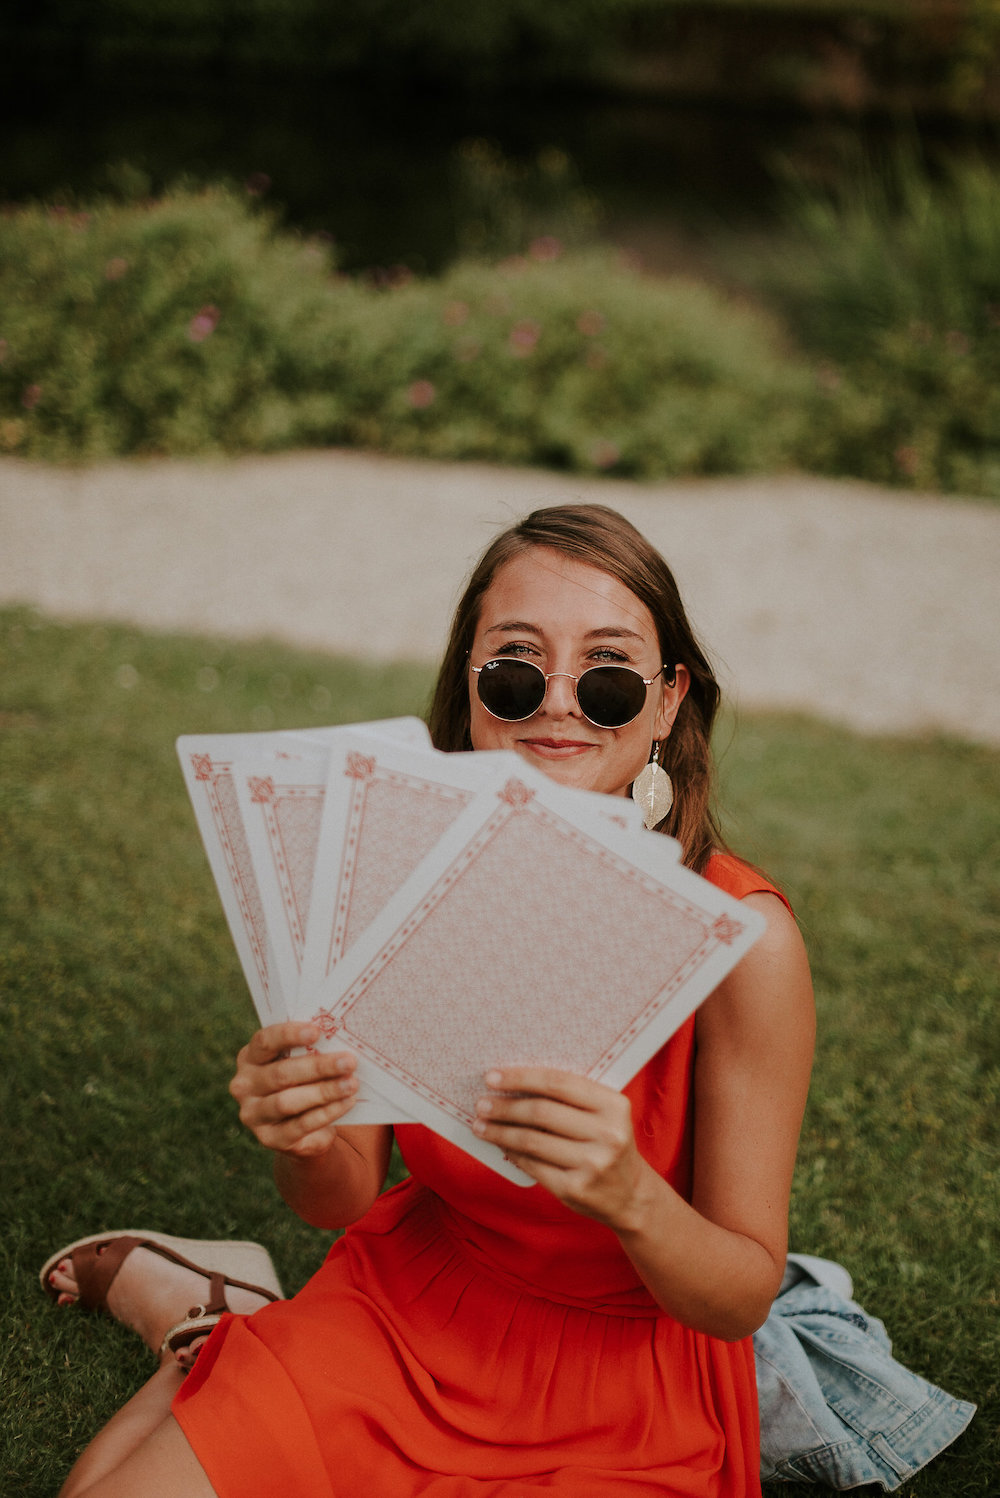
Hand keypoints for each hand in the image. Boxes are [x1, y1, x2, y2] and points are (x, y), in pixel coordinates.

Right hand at [229, 1022, 359, 1158]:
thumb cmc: (304, 1081)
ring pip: (287, 1101)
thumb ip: (312, 1050)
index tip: (317, 1032)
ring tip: (351, 1084)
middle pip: (281, 1074)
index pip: (264, 1042)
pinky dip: (326, 1113)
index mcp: (250, 1057)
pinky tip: (347, 1102)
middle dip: (318, 1067)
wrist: (301, 1127)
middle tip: (349, 1061)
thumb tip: (342, 1038)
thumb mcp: (301, 1062)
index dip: (289, 1035)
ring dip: (324, 1091)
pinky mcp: (268, 1138)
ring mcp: (253, 1114)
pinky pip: (299, 1125)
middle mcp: (245, 1085)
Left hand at [472, 1066, 652, 1227]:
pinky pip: (532, 1165)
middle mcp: (607, 1134)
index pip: (559, 1083)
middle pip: (541, 1112)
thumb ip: (570, 1098)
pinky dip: (511, 1153)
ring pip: (531, 1140)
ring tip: (480, 1125)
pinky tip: (500, 1146)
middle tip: (481, 1103)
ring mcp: (591, 1164)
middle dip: (505, 1106)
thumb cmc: (607, 1144)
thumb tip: (514, 1084)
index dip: (521, 1078)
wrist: (631, 1196)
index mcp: (614, 1105)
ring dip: (500, 1131)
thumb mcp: (603, 1115)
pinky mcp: (575, 1189)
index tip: (492, 1076)